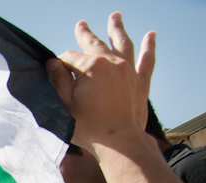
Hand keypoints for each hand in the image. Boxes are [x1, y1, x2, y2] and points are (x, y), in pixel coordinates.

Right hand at [47, 13, 154, 155]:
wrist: (119, 142)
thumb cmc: (89, 127)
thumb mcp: (65, 105)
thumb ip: (59, 81)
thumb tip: (54, 64)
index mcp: (91, 68)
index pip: (70, 58)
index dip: (60, 63)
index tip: (55, 70)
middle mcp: (112, 63)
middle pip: (95, 43)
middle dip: (85, 34)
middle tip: (81, 25)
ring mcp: (129, 70)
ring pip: (123, 43)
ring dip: (117, 29)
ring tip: (115, 16)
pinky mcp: (141, 82)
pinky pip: (146, 60)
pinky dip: (149, 47)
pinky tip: (151, 36)